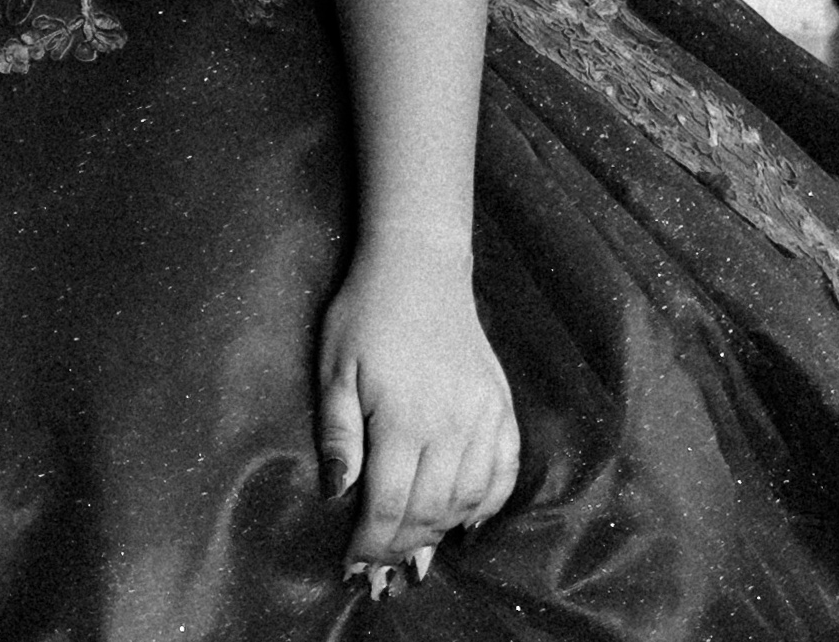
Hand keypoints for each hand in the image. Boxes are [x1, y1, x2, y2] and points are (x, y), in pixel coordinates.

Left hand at [315, 254, 517, 585]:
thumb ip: (338, 434)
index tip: (354, 566)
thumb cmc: (366, 314)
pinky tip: (466, 522)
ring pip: (467, 500)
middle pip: (429, 511)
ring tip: (417, 553)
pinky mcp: (502, 407)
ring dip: (441, 533)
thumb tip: (337, 492)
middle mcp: (450, 426)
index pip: (388, 505)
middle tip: (384, 571)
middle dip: (403, 549)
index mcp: (403, 420)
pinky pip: (504, 472)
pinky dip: (488, 505)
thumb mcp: (334, 368)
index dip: (371, 544)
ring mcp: (483, 418)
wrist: (420, 267)